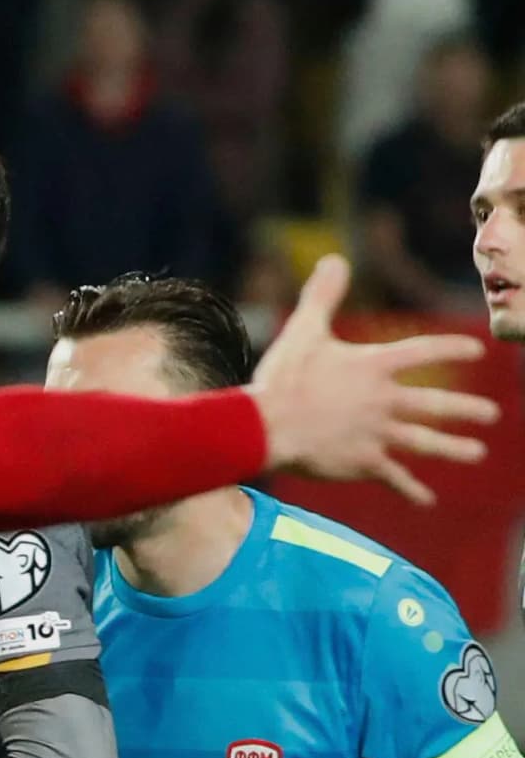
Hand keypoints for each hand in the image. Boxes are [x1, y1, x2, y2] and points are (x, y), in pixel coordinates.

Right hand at [248, 255, 497, 505]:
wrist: (264, 427)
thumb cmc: (282, 378)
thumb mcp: (303, 330)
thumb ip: (323, 295)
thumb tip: (334, 258)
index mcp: (374, 366)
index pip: (423, 352)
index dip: (451, 347)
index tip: (477, 349)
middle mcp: (384, 400)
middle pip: (434, 404)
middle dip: (466, 410)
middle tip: (491, 415)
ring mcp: (376, 434)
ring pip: (424, 442)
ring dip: (452, 448)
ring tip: (477, 452)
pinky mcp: (361, 462)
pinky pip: (393, 477)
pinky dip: (410, 489)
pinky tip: (427, 499)